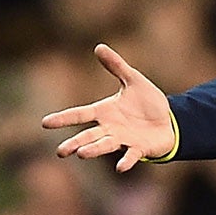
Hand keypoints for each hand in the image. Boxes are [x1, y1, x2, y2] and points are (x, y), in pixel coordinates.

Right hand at [41, 44, 174, 171]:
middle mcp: (110, 128)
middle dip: (74, 143)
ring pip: (104, 146)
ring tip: (81, 153)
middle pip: (88, 136)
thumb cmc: (148, 102)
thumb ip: (116, 66)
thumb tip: (98, 46)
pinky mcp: (139, 149)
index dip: (63, 119)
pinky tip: (119, 168)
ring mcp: (123, 140)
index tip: (45, 123)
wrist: (170, 120)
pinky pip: (130, 156)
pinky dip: (126, 161)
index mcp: (104, 112)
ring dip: (93, 150)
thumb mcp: (133, 79)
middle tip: (61, 152)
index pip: (79, 114)